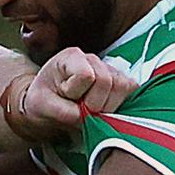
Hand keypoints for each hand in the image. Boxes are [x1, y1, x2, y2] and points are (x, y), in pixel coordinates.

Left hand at [5, 48, 135, 139]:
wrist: (49, 104)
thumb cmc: (44, 101)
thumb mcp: (42, 106)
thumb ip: (64, 112)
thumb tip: (89, 117)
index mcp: (71, 57)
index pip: (87, 76)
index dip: (78, 94)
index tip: (67, 98)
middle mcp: (93, 59)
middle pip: (108, 81)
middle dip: (94, 104)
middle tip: (80, 109)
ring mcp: (110, 68)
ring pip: (123, 87)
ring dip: (107, 106)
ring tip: (90, 108)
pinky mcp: (122, 81)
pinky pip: (132, 92)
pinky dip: (119, 105)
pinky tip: (102, 107)